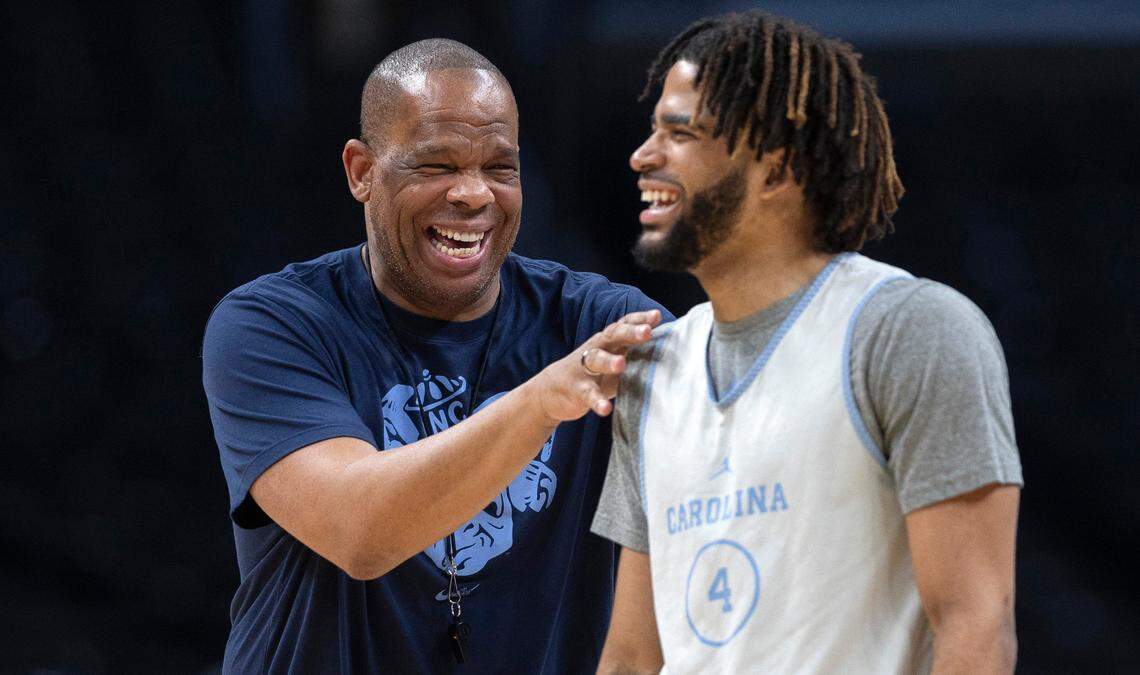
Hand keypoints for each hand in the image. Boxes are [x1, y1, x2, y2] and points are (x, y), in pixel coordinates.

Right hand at [530, 309, 661, 423]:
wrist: (551, 391)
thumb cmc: (593, 375)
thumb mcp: (614, 361)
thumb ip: (635, 355)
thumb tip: (672, 353)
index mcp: (607, 341)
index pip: (623, 324)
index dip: (639, 319)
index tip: (656, 316)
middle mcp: (596, 349)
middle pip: (612, 335)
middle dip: (629, 333)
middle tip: (646, 332)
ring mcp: (584, 368)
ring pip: (596, 359)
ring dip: (608, 361)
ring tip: (621, 364)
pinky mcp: (576, 389)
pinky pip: (587, 393)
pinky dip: (596, 401)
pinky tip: (605, 409)